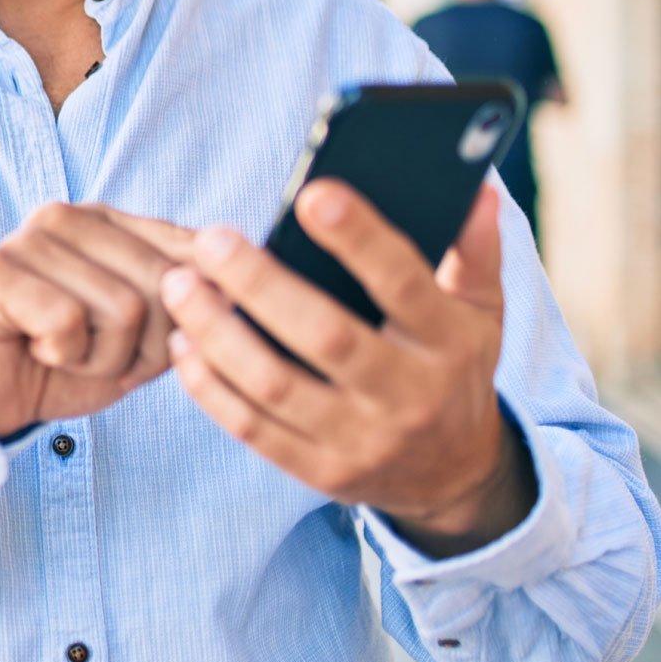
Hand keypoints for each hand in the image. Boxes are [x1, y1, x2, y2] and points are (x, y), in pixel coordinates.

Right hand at [0, 203, 195, 439]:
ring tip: (65, 351)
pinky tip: (37, 348)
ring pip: (123, 309)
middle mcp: (69, 214)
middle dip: (144, 347)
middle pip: (163, 285)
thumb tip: (233, 285)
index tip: (143, 343)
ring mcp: (29, 236)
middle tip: (95, 352)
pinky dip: (63, 356)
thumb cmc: (67, 361)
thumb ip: (185, 302)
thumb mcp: (143, 334)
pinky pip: (69, 321)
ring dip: (102, 357)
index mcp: (109, 220)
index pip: (191, 255)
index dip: (183, 320)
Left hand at [161, 182, 536, 555]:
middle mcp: (407, 395)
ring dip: (217, 334)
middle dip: (261, 284)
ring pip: (276, 386)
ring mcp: (362, 441)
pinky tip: (184, 345)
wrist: (455, 474)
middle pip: (325, 337)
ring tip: (180, 285)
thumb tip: (476, 187)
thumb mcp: (481, 309)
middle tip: (212, 239)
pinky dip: (211, 388)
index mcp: (447, 342)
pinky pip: (254, 430)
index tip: (313, 194)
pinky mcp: (322, 472)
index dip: (359, 239)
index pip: (403, 284)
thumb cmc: (453, 364)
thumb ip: (474, 249)